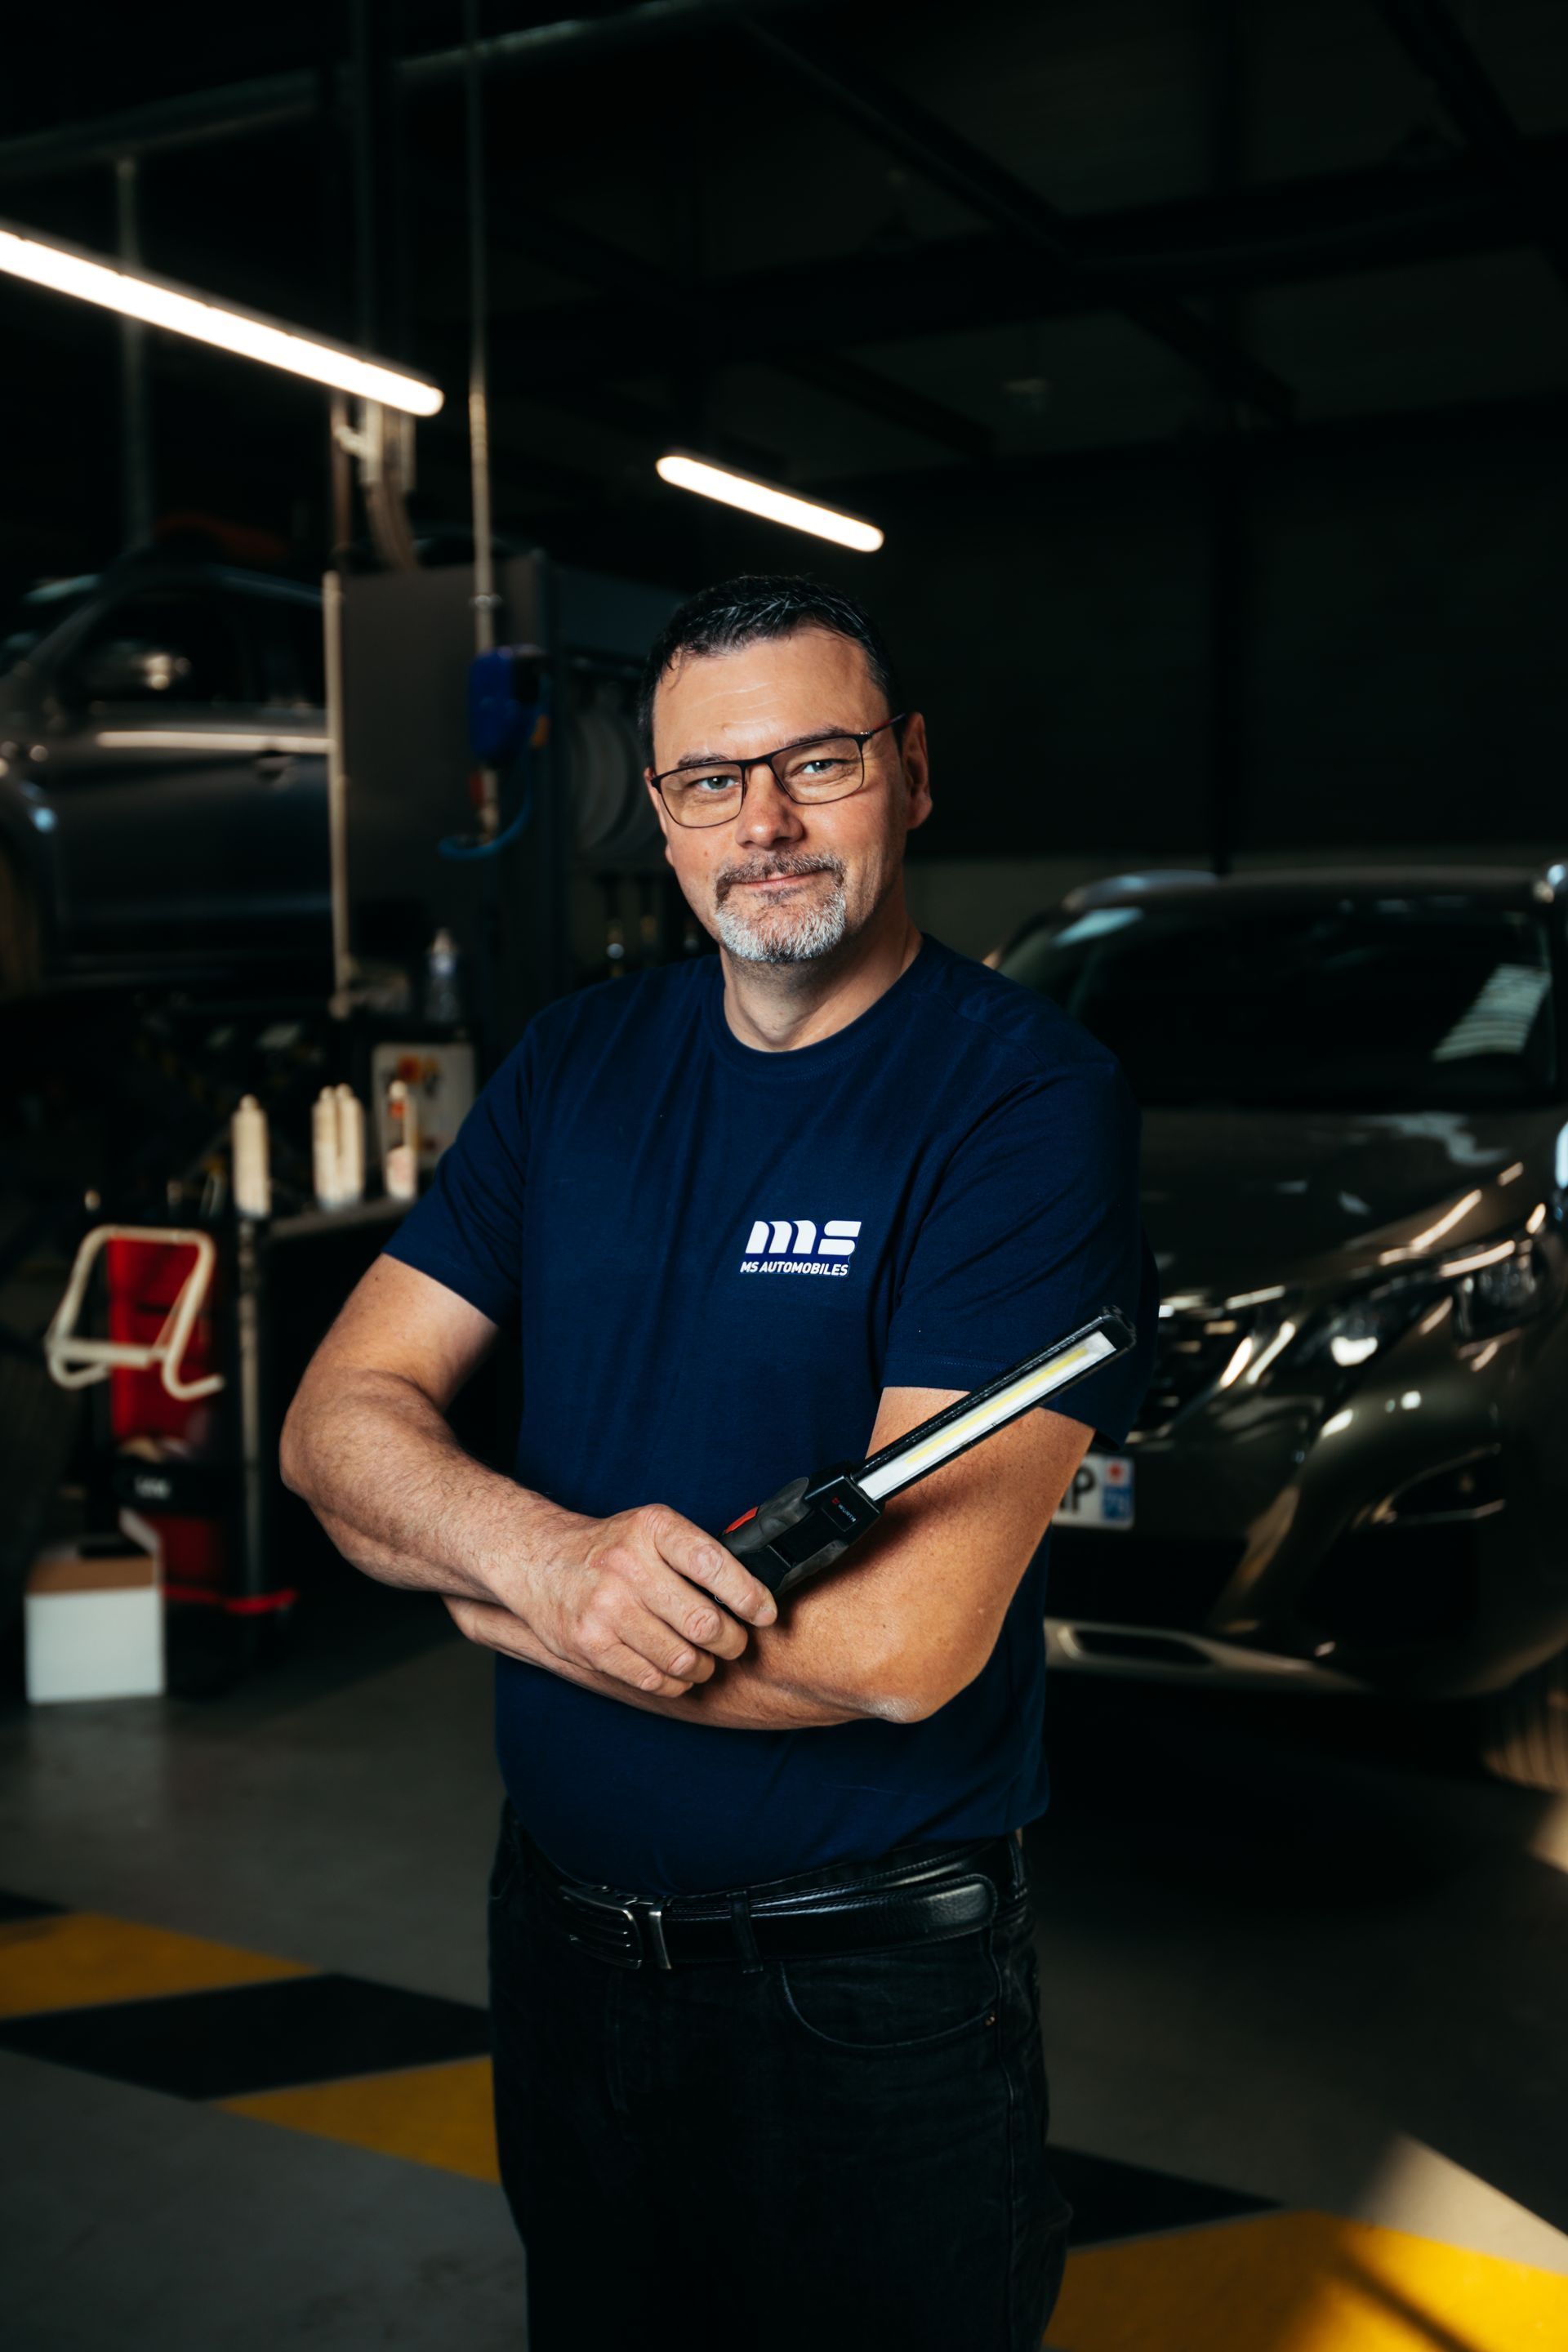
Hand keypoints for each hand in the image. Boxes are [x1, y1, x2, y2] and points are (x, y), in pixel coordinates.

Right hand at [500, 1502, 777, 1698]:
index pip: (714, 1564)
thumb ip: (695, 1554)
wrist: (538, 1561)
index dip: (749, 1596)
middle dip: (732, 1641)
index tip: (765, 1614)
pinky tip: (675, 1670)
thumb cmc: (610, 1548)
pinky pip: (653, 1679)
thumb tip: (755, 1595)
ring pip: (683, 1658)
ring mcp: (606, 1607)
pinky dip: (675, 1682)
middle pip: (705, 1622)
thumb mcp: (651, 1529)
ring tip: (704, 1659)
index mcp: (652, 1529)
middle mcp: (628, 1565)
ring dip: (704, 1667)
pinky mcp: (591, 1644)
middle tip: (733, 1642)